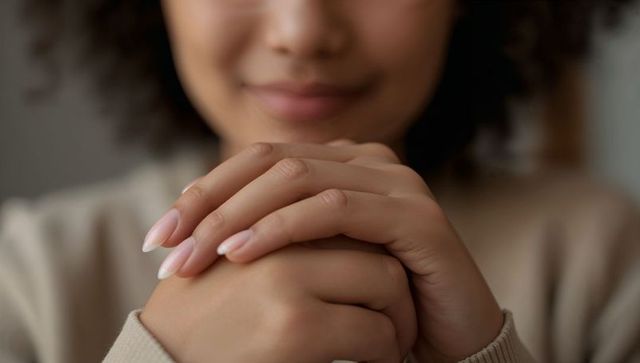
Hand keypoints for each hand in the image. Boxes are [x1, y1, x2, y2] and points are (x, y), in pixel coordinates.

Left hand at [144, 140, 502, 360]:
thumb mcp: (311, 264)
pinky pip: (334, 210)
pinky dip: (282, 229)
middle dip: (210, 204)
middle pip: (270, 163)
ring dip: (236, 217)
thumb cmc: (370, 304)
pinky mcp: (413, 215)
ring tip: (194, 256)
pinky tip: (243, 254)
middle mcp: (367, 162)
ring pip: (297, 180)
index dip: (205, 191)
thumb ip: (272, 234)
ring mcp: (394, 183)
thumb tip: (196, 233)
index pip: (259, 160)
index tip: (160, 235)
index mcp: (342, 165)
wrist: (446, 340)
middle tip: (166, 248)